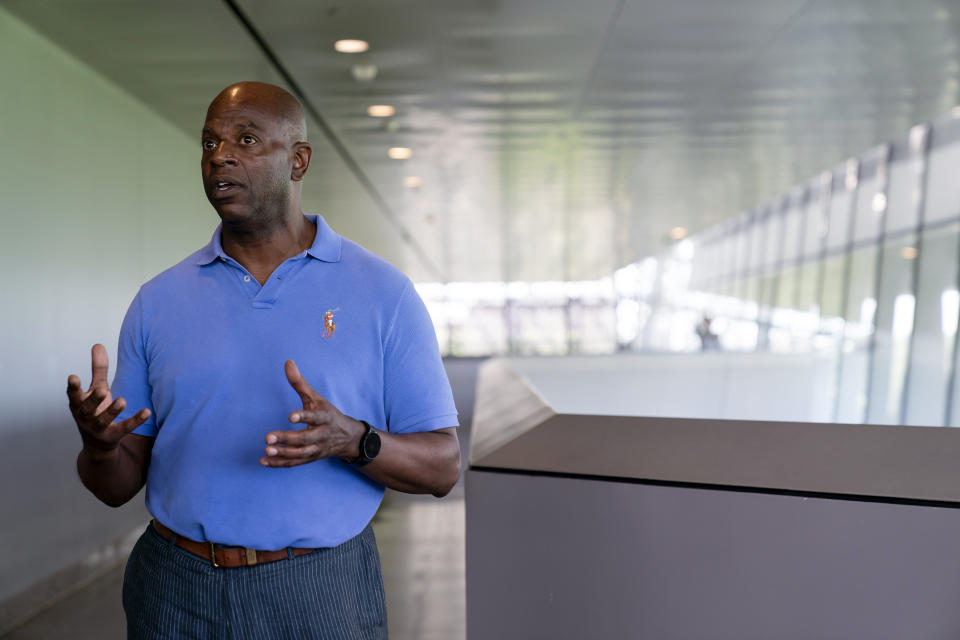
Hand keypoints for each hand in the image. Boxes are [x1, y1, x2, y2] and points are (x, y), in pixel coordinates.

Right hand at [67, 344, 150, 458]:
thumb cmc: (96, 410)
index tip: (73, 377)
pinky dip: (135, 421)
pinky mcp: (113, 436)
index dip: (72, 387)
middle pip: (87, 408)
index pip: (73, 395)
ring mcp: (98, 428)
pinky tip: (147, 412)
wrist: (98, 444)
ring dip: (112, 411)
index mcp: (79, 404)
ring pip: (103, 420)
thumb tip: (98, 345)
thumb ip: (98, 369)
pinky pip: (124, 429)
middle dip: (93, 399)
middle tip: (102, 390)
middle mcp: (86, 417)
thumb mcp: (96, 388)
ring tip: (122, 400)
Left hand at [261, 360, 364, 467]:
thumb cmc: (327, 414)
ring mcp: (316, 449)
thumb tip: (288, 362)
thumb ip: (300, 383)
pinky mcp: (310, 458)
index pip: (315, 417)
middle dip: (287, 439)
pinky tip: (264, 460)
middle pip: (305, 439)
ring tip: (266, 449)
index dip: (304, 417)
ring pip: (300, 454)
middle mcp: (322, 435)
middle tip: (267, 437)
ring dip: (283, 453)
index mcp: (325, 418)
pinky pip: (294, 463)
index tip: (290, 416)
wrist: (347, 437)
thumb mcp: (316, 398)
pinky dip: (279, 464)